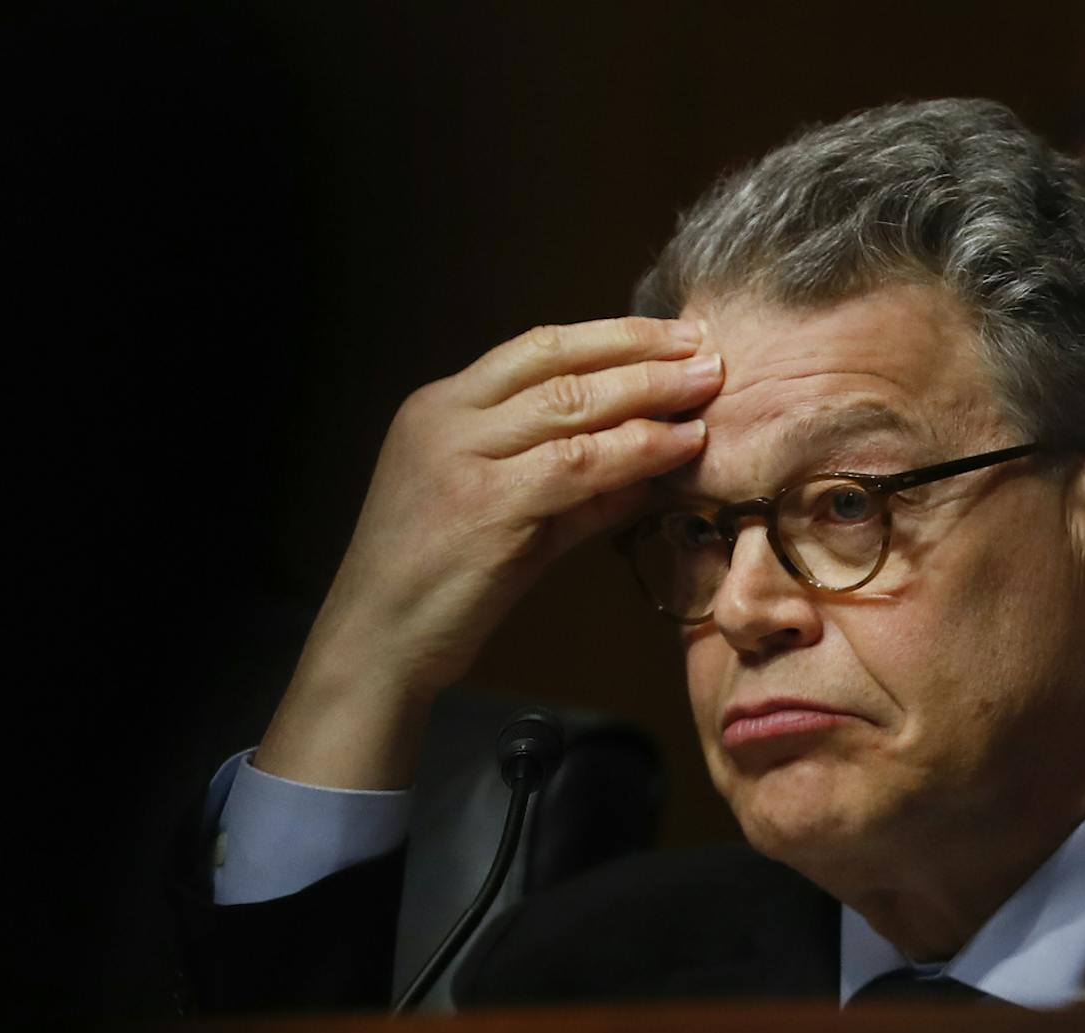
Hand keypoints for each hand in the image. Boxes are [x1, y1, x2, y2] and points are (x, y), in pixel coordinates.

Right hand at [256, 317, 720, 787]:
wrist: (376, 643)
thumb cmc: (437, 586)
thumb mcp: (503, 516)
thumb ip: (569, 487)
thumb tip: (649, 464)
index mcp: (440, 407)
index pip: (536, 349)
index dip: (611, 336)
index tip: (672, 336)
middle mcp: (446, 418)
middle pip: (558, 361)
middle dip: (641, 351)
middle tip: (706, 348)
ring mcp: (460, 456)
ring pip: (571, 403)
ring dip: (648, 391)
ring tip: (708, 386)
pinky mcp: (485, 504)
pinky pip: (577, 464)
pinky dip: (636, 449)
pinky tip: (680, 445)